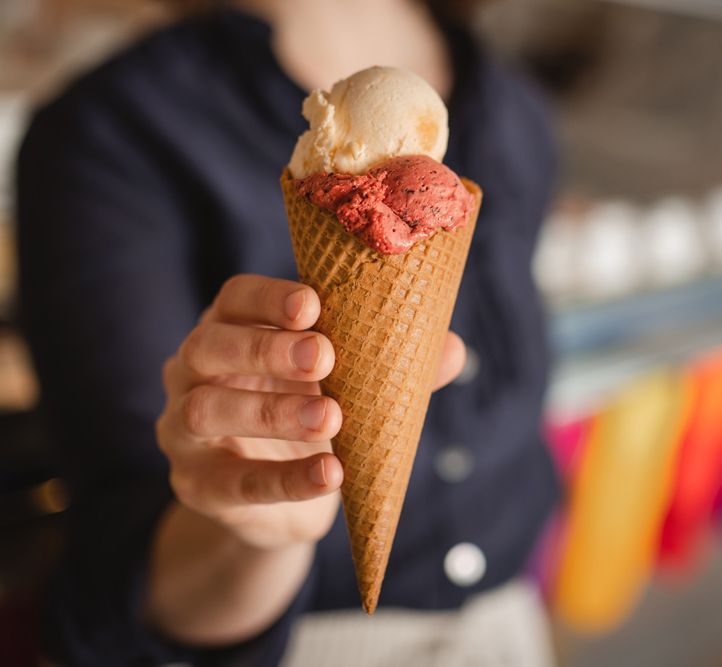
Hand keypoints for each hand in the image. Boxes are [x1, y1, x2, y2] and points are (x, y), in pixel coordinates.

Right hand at [155, 274, 465, 549]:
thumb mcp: (350, 386)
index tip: (314, 304)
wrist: (284, 501)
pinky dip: (285, 480)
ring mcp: (184, 429)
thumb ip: (394, 367)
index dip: (269, 297)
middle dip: (266, 348)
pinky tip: (330, 475)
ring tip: (332, 419)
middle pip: (209, 345)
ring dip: (272, 412)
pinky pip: (233, 483)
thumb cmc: (314, 415)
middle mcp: (192, 370)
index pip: (235, 298)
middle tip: (325, 357)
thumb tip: (452, 349)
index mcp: (232, 329)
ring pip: (208, 411)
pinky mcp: (196, 486)